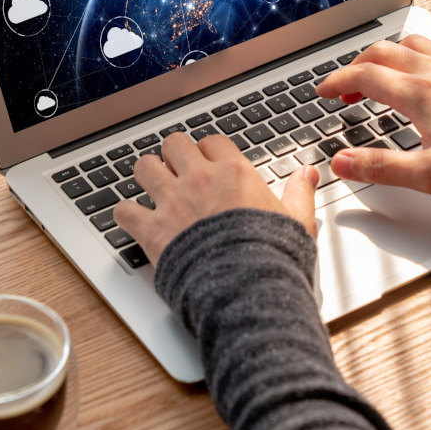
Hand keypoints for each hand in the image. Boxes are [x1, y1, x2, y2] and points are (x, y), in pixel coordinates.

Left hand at [114, 132, 320, 264]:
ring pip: (144, 167)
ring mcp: (172, 201)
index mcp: (234, 172)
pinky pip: (123, 210)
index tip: (209, 163)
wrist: (246, 288)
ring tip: (153, 187)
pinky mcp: (152, 229)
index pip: (212, 141)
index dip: (208, 151)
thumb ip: (299, 194)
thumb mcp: (298, 222)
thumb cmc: (273, 257)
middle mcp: (200, 179)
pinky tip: (134, 219)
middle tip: (178, 171)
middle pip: (174, 144)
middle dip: (173, 156)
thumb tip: (306, 174)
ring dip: (147, 176)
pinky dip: (126, 214)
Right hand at [315, 35, 430, 196]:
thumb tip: (341, 163)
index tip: (323, 91)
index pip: (364, 76)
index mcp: (417, 93)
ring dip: (389, 54)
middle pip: (382, 52)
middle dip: (357, 65)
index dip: (337, 80)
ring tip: (383, 73)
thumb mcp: (426, 174)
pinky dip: (422, 54)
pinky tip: (427, 70)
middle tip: (347, 86)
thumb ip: (380, 167)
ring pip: (412, 42)